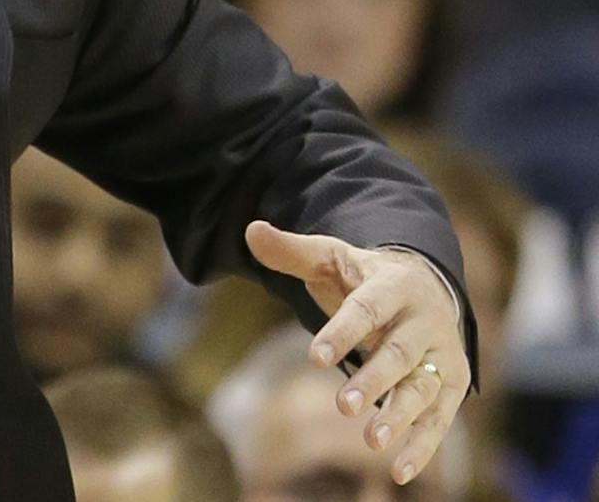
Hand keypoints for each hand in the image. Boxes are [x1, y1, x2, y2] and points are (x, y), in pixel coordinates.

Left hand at [247, 221, 469, 485]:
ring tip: (370, 442)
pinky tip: (398, 471)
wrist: (427, 284)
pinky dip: (423, 445)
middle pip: (399, 353)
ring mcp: (443, 353)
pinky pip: (440, 418)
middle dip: (373, 381)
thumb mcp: (331, 257)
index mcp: (393, 284)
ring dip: (400, 417)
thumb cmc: (365, 275)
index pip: (366, 309)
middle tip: (342, 407)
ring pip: (423, 388)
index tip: (315, 357)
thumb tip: (250, 231)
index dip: (342, 332)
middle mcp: (425, 320)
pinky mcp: (452, 383)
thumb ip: (292, 251)